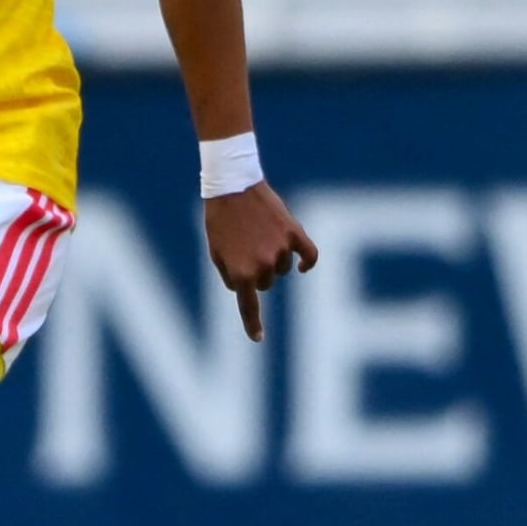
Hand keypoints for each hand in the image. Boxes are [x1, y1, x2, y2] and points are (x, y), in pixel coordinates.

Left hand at [206, 181, 317, 340]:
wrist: (232, 187)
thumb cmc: (219, 222)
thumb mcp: (217, 253)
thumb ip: (232, 275)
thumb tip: (249, 289)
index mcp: (240, 273)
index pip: (249, 306)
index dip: (253, 324)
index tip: (258, 338)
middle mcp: (263, 266)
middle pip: (266, 284)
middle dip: (256, 274)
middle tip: (243, 250)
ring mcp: (281, 251)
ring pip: (283, 269)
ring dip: (273, 261)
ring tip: (257, 238)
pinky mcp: (295, 234)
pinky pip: (309, 256)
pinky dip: (307, 262)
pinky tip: (303, 266)